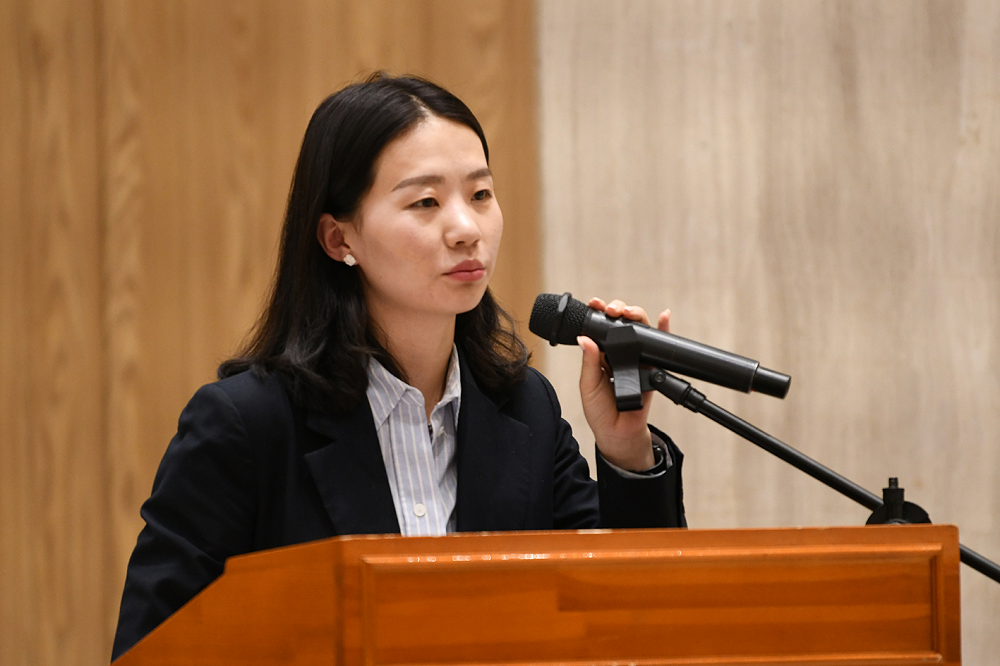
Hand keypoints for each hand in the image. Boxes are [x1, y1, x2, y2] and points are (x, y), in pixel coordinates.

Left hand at [578, 297, 671, 470]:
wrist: (618, 434)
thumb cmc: (600, 412)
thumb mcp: (589, 385)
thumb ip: (589, 362)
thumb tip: (585, 338)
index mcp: (600, 356)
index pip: (600, 330)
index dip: (598, 315)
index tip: (594, 305)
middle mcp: (619, 354)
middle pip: (621, 325)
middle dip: (618, 310)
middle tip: (610, 310)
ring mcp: (637, 359)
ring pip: (640, 331)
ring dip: (636, 315)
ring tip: (628, 312)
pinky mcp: (652, 368)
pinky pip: (659, 347)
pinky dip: (664, 330)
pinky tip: (663, 317)